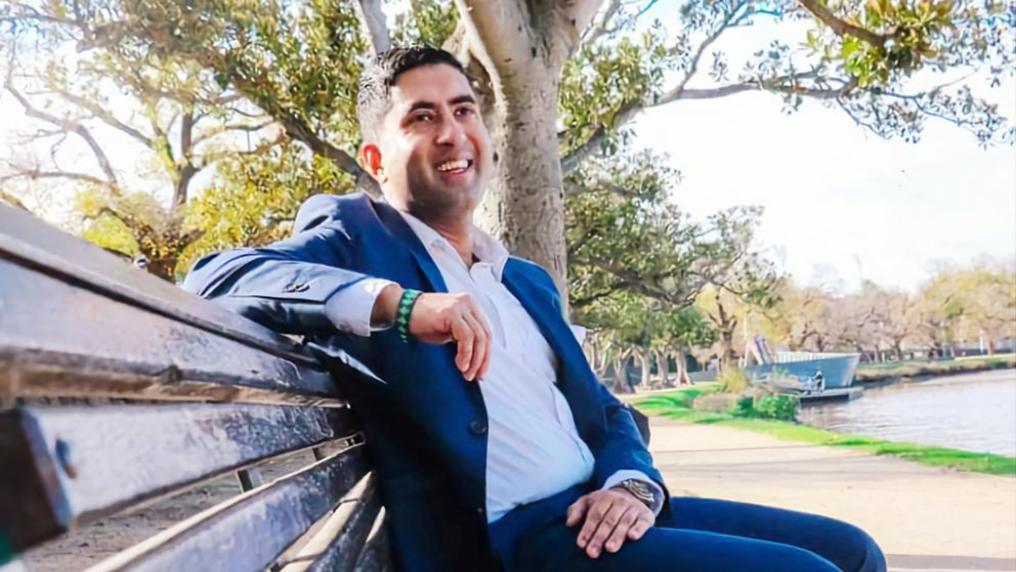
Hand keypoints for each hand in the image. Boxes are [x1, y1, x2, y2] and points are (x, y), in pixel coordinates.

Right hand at [372, 285, 490, 380]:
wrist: (402, 309)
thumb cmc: (423, 322)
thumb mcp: (449, 330)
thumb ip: (464, 338)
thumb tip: (477, 360)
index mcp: (471, 305)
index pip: (486, 332)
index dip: (486, 354)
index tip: (481, 372)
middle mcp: (468, 303)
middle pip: (485, 335)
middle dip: (482, 359)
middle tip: (475, 376)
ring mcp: (460, 306)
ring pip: (478, 337)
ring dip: (474, 360)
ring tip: (466, 373)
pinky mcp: (452, 312)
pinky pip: (466, 336)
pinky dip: (466, 353)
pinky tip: (460, 364)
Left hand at [565, 489, 654, 558]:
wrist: (633, 493)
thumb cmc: (605, 503)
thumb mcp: (589, 501)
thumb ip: (577, 510)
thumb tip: (569, 523)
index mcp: (604, 498)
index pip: (595, 515)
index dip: (587, 530)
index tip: (581, 544)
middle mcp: (620, 501)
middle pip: (608, 520)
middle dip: (599, 537)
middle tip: (592, 552)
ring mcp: (634, 508)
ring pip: (624, 522)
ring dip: (617, 536)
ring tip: (610, 548)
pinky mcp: (646, 515)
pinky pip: (643, 522)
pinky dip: (638, 529)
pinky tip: (633, 537)